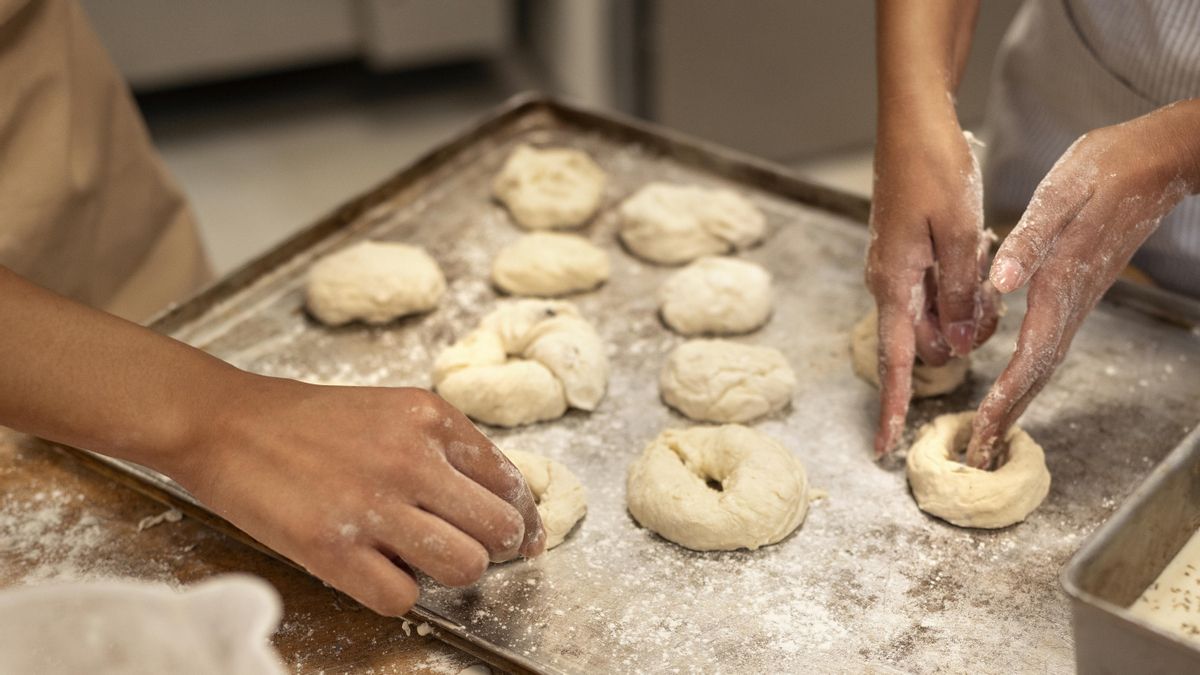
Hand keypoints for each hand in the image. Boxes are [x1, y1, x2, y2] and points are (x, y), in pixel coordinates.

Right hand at [177, 377, 544, 616]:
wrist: (226, 422)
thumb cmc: (309, 420)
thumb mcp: (392, 410)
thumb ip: (443, 449)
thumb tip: (497, 502)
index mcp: (431, 418)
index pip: (508, 481)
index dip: (522, 518)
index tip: (522, 537)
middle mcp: (412, 458)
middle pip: (498, 530)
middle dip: (493, 549)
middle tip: (469, 550)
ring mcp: (374, 505)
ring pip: (464, 567)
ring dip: (450, 573)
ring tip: (422, 561)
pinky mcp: (333, 547)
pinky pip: (402, 597)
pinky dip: (396, 594)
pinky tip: (376, 571)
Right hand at [867, 106, 999, 455]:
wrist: (912, 120)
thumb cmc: (931, 169)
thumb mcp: (957, 232)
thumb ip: (959, 292)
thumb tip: (957, 344)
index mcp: (893, 282)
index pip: (892, 359)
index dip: (891, 406)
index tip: (884, 448)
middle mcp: (888, 281)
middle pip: (921, 339)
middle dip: (957, 336)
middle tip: (990, 299)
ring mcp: (896, 266)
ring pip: (931, 313)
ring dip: (962, 304)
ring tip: (983, 256)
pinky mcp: (906, 251)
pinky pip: (933, 286)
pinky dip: (958, 281)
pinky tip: (974, 245)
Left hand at [967, 101, 1199, 467]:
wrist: (1157, 160)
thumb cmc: (1106, 169)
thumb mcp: (1059, 193)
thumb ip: (1029, 240)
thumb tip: (1001, 282)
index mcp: (1060, 281)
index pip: (1030, 355)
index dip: (1005, 395)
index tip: (985, 428)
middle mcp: (1071, 300)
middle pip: (1039, 371)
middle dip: (1009, 414)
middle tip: (982, 452)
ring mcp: (1079, 297)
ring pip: (1046, 361)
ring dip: (1018, 398)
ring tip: (992, 431)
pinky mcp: (1080, 288)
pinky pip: (1052, 342)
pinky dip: (1030, 371)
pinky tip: (1015, 383)